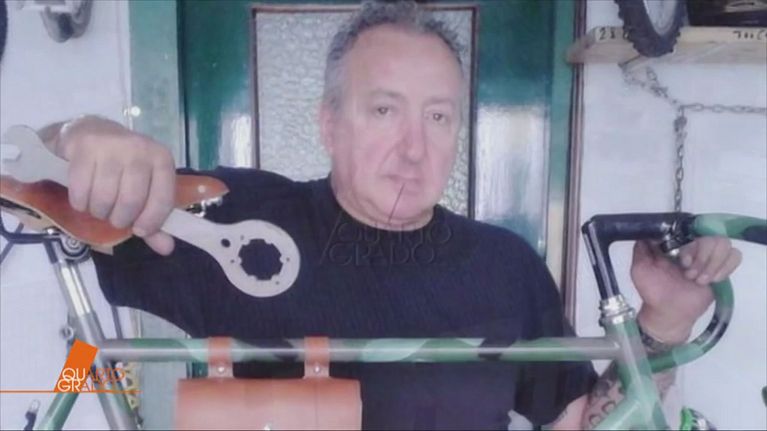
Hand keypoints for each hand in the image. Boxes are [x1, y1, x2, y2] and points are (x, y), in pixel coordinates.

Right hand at [51, 116, 175, 254]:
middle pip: (131, 202)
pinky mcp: (84, 147)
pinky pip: (80, 190)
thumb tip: (166, 249)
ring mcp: (112, 146)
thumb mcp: (145, 188)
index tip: (139, 230)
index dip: (151, 222)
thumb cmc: (123, 166)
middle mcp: (140, 150)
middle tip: (114, 216)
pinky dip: (80, 202)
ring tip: (99, 206)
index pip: (162, 200)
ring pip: (104, 198)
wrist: (92, 132)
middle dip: (120, 218)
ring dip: (99, 212)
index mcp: (162, 160)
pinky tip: (83, 198)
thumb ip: (154, 220)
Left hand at [631, 237, 741, 343]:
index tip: (682, 261)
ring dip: (713, 264)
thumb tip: (647, 231)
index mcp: (675, 244)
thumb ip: (641, 249)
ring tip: (700, 280)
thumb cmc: (652, 290)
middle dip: (701, 257)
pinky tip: (712, 280)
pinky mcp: (720, 270)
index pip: (690, 229)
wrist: (667, 313)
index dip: (689, 244)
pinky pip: (734, 257)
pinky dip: (725, 268)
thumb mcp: (640, 269)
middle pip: (709, 236)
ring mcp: (708, 257)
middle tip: (689, 274)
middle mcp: (693, 247)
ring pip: (723, 244)